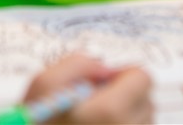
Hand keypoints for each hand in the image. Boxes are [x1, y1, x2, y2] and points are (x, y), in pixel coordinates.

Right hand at [23, 54, 153, 124]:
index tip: (102, 84)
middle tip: (96, 104)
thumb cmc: (36, 124)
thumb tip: (104, 67)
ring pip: (143, 119)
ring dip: (126, 116)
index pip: (143, 78)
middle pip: (146, 99)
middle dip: (125, 95)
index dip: (122, 75)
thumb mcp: (43, 86)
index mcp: (110, 110)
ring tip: (96, 122)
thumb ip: (76, 64)